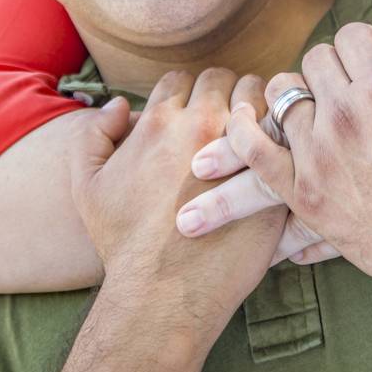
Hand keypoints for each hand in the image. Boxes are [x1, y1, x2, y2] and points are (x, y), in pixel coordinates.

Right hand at [68, 68, 286, 333]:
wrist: (162, 293)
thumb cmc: (122, 243)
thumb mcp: (87, 185)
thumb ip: (93, 134)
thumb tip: (122, 104)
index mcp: (160, 122)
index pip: (182, 78)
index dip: (187, 91)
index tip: (193, 109)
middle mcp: (201, 126)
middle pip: (223, 79)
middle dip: (224, 92)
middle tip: (227, 115)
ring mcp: (240, 149)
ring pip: (259, 98)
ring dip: (256, 106)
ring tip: (255, 127)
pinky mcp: (270, 176)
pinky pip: (285, 135)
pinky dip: (281, 136)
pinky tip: (275, 152)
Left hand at [223, 23, 371, 315]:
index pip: (351, 36)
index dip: (368, 48)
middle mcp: (345, 117)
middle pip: (316, 60)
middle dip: (337, 68)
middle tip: (354, 91)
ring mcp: (318, 156)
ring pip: (283, 94)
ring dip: (301, 95)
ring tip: (319, 109)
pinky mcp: (303, 193)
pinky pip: (253, 149)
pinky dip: (241, 129)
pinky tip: (243, 119)